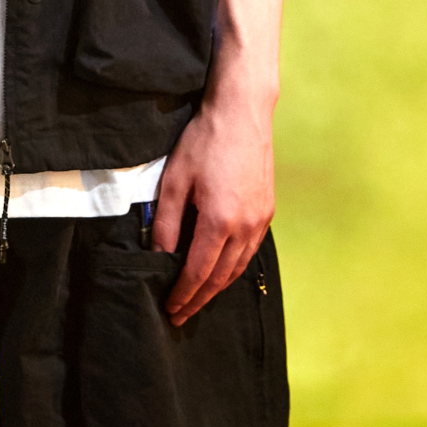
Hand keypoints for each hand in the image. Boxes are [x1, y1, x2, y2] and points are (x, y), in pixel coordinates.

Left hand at [150, 77, 275, 325]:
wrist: (242, 112)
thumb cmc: (204, 141)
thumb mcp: (174, 180)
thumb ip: (165, 222)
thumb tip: (159, 254)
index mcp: (219, 221)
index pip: (198, 272)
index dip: (183, 294)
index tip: (170, 309)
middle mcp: (245, 226)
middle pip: (221, 277)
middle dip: (199, 299)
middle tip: (181, 314)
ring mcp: (261, 220)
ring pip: (238, 267)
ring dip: (218, 287)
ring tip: (198, 298)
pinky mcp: (267, 210)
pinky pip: (249, 251)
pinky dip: (233, 268)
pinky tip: (221, 270)